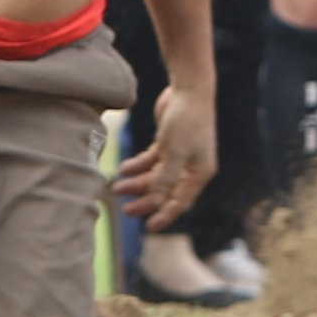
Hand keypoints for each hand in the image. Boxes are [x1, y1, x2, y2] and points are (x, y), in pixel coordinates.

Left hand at [113, 82, 217, 223]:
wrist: (189, 88)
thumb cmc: (186, 120)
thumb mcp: (174, 152)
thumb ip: (165, 178)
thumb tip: (156, 201)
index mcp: (199, 173)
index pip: (181, 202)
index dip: (164, 216)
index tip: (148, 228)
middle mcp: (191, 167)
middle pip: (166, 191)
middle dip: (145, 200)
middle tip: (125, 210)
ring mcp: (180, 155)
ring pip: (156, 176)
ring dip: (138, 182)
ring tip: (117, 187)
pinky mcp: (169, 143)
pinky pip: (152, 161)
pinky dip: (138, 165)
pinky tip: (124, 168)